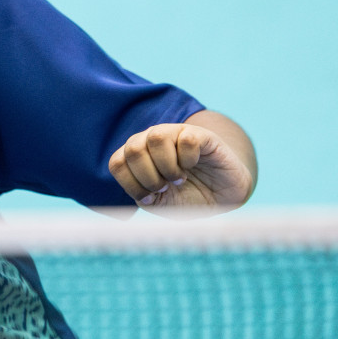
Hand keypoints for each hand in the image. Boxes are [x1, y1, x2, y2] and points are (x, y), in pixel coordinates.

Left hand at [108, 122, 254, 215]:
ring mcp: (174, 133)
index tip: (151, 196)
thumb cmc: (187, 197)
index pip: (116, 163)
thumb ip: (143, 196)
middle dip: (148, 176)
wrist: (222, 195)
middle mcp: (150, 140)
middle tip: (166, 187)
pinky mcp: (200, 134)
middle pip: (132, 149)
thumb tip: (140, 193)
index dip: (131, 185)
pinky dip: (188, 159)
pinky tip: (193, 165)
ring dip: (166, 166)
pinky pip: (186, 139)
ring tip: (178, 178)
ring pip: (155, 137)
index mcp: (136, 156)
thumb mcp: (160, 204)